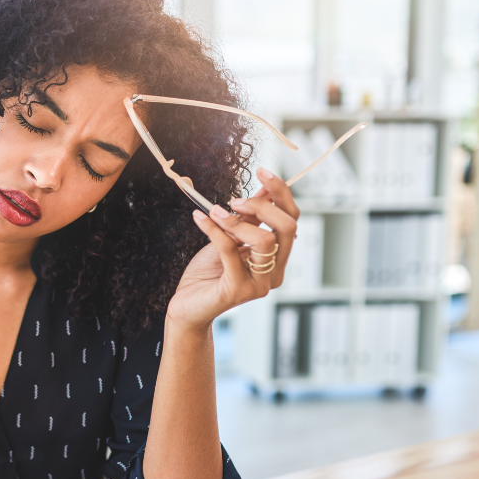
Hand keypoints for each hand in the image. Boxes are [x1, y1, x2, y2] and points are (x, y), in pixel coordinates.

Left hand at [168, 167, 299, 327]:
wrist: (187, 306)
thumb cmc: (208, 274)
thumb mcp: (230, 238)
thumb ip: (247, 219)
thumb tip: (263, 189)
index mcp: (277, 258)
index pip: (291, 220)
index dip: (281, 193)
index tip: (263, 171)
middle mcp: (275, 272)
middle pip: (287, 227)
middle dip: (261, 205)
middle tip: (233, 200)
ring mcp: (260, 283)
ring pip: (264, 240)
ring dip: (237, 220)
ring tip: (213, 212)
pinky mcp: (238, 290)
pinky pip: (230, 250)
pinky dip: (214, 228)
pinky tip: (199, 218)